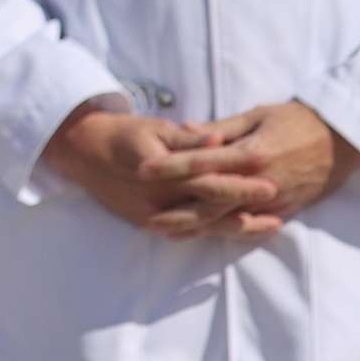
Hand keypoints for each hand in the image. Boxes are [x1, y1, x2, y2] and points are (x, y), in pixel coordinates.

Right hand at [41, 106, 281, 237]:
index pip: (205, 176)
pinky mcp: (146, 223)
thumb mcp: (154, 128)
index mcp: (156, 170)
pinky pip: (187, 231)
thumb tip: (220, 138)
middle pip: (208, 207)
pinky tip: (237, 230)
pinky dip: (215, 232)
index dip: (239, 175)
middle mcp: (153, 198)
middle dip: (246, 205)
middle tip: (279, 201)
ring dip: (238, 227)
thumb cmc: (122, 133)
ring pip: (202, 226)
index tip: (268, 172)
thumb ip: (189, 138)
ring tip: (271, 224)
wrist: (81, 151)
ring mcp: (149, 216)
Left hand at [143, 101, 359, 231]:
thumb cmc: (298, 120)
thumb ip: (221, 128)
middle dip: (179, 211)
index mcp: (251, 153)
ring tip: (167, 231)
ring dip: (198, 227)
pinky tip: (204, 234)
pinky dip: (225, 231)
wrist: (344, 141)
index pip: (203, 162)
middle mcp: (261, 182)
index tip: (143, 169)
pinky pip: (251, 225)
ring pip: (229, 219)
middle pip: (212, 201)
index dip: (171, 167)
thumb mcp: (257, 115)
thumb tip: (186, 131)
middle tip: (147, 217)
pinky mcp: (285, 211)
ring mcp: (274, 200)